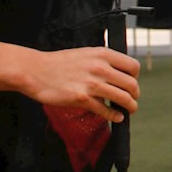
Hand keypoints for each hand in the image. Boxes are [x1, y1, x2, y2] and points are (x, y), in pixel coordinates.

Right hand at [19, 47, 140, 121]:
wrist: (35, 70)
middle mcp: (100, 67)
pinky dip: (115, 116)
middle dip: (135, 95)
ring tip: (130, 110)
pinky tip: (116, 117)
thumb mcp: (85, 54)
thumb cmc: (59, 63)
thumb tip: (120, 74)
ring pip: (123, 98)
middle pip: (131, 84)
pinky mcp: (82, 98)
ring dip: (130, 106)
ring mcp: (91, 83)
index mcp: (102, 54)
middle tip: (133, 99)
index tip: (131, 83)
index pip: (133, 66)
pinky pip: (106, 110)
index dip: (135, 77)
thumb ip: (103, 62)